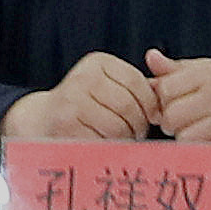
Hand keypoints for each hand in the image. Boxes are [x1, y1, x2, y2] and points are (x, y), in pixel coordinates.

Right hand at [21, 56, 158, 144]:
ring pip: (117, 125)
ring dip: (125, 137)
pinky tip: (106, 143)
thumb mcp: (108, 84)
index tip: (153, 117)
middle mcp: (83, 77)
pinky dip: (108, 146)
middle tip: (139, 132)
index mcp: (98, 62)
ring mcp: (72, 100)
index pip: (136, 82)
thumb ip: (136, 87)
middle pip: (128, 105)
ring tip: (123, 138)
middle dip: (139, 124)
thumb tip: (167, 101)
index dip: (150, 104)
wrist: (43, 118)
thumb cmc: (86, 104)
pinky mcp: (65, 124)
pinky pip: (101, 140)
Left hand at [144, 58, 210, 157]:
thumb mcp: (209, 70)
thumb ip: (176, 68)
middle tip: (182, 119)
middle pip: (171, 115)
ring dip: (184, 137)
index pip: (165, 88)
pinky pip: (200, 151)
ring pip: (183, 137)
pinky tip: (207, 140)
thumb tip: (151, 58)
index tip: (171, 101)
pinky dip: (199, 149)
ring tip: (196, 129)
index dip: (162, 98)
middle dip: (170, 121)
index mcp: (210, 73)